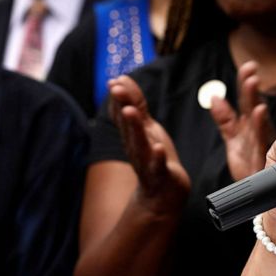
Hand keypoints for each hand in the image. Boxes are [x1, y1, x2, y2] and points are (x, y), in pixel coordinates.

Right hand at [107, 75, 189, 212]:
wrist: (162, 195)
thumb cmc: (154, 157)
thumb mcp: (146, 128)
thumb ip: (135, 106)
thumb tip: (121, 80)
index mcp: (132, 135)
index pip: (123, 113)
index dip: (119, 97)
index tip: (114, 80)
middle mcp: (135, 147)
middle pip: (127, 124)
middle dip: (121, 105)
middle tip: (116, 87)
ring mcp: (146, 161)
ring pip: (139, 143)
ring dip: (133, 127)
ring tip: (130, 111)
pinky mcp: (160, 175)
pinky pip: (158, 165)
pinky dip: (157, 157)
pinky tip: (158, 148)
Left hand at [210, 61, 275, 180]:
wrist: (257, 190)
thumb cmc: (250, 163)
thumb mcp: (234, 138)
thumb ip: (225, 118)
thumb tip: (214, 97)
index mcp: (250, 124)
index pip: (247, 100)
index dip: (246, 83)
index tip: (248, 66)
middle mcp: (258, 130)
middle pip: (253, 105)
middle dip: (251, 87)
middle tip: (250, 69)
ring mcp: (263, 143)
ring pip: (259, 118)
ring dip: (256, 100)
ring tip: (252, 82)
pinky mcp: (264, 156)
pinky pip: (262, 139)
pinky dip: (261, 125)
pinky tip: (260, 112)